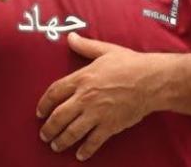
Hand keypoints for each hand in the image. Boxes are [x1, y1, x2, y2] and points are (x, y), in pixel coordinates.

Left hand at [37, 33, 167, 160]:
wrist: (151, 80)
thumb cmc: (130, 63)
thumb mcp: (105, 50)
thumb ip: (85, 46)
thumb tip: (70, 36)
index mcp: (82, 78)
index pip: (54, 92)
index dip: (44, 104)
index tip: (39, 112)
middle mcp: (85, 97)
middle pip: (59, 116)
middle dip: (48, 128)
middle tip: (44, 135)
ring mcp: (97, 113)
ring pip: (72, 132)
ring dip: (61, 141)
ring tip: (55, 146)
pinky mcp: (109, 126)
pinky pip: (93, 142)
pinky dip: (85, 150)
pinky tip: (80, 155)